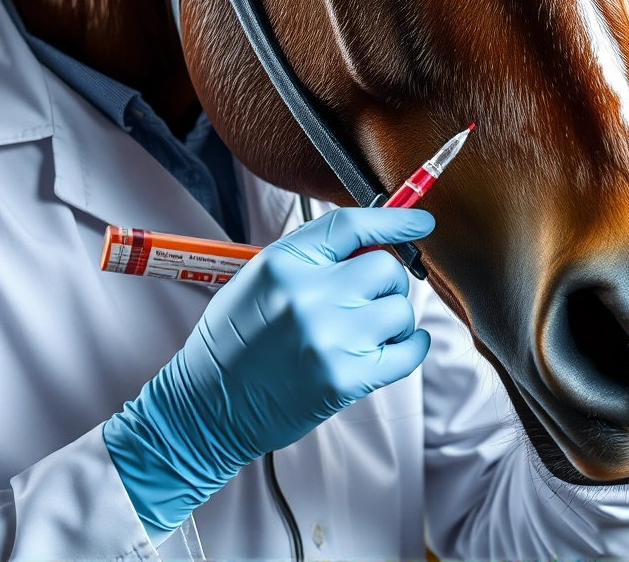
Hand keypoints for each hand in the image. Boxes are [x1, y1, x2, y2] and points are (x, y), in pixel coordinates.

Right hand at [102, 206, 433, 535]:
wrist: (208, 408)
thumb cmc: (234, 343)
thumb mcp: (258, 281)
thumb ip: (312, 258)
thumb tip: (374, 240)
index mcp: (281, 265)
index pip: (351, 225)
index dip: (395, 219)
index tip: (420, 221)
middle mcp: (306, 297)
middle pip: (385, 267)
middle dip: (387, 281)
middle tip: (369, 298)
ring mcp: (328, 339)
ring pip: (400, 309)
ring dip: (394, 319)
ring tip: (366, 332)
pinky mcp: (345, 379)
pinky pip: (408, 352)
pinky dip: (411, 347)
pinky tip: (395, 348)